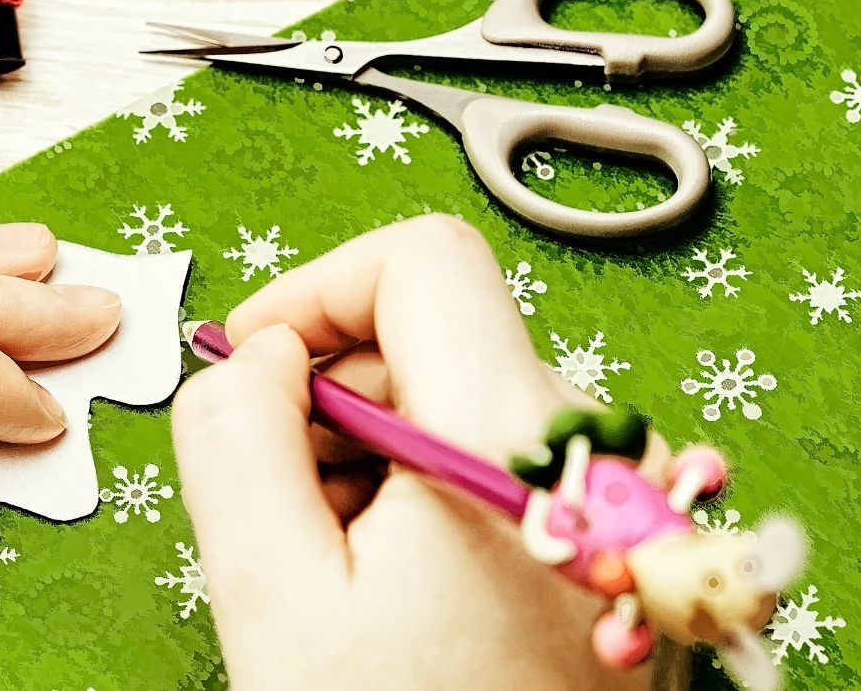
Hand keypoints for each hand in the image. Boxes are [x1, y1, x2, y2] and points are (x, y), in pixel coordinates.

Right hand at [173, 215, 674, 690]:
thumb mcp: (272, 596)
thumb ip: (236, 435)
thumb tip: (261, 354)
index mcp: (514, 440)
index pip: (422, 259)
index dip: (315, 289)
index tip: (254, 363)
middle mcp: (599, 452)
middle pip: (436, 338)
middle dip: (333, 403)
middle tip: (286, 517)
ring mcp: (624, 503)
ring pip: (462, 407)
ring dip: (374, 464)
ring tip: (346, 584)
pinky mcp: (623, 548)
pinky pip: (504, 469)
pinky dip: (428, 503)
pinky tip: (403, 601)